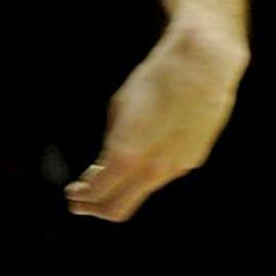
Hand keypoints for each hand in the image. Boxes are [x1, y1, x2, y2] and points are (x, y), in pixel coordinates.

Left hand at [67, 23, 245, 222]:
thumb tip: (103, 168)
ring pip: (142, 190)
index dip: (81, 199)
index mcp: (127, 156)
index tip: (73, 194)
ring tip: (108, 171)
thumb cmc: (156, 80)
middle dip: (96, 209)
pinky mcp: (192, 160)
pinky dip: (146, 171)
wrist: (202, 65)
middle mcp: (153, 170)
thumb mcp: (119, 109)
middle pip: (118, 210)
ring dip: (123, 187)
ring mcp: (176, 168)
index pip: (97, 195)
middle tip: (84, 200)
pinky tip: (142, 152)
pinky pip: (163, 174)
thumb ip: (110, 146)